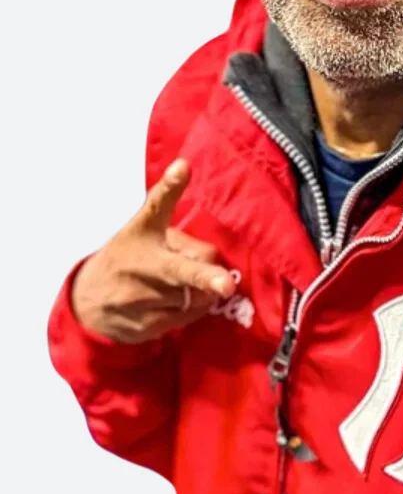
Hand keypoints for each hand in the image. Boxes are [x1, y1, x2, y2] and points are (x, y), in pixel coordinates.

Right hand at [71, 158, 235, 342]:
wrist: (87, 303)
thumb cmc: (128, 258)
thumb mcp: (143, 230)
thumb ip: (175, 226)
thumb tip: (199, 213)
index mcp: (142, 231)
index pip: (156, 206)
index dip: (170, 186)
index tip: (182, 168)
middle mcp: (141, 264)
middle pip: (180, 270)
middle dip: (205, 277)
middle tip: (225, 284)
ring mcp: (141, 298)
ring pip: (194, 296)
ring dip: (203, 290)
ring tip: (186, 282)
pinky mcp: (145, 325)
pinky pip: (187, 317)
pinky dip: (193, 308)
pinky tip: (180, 300)